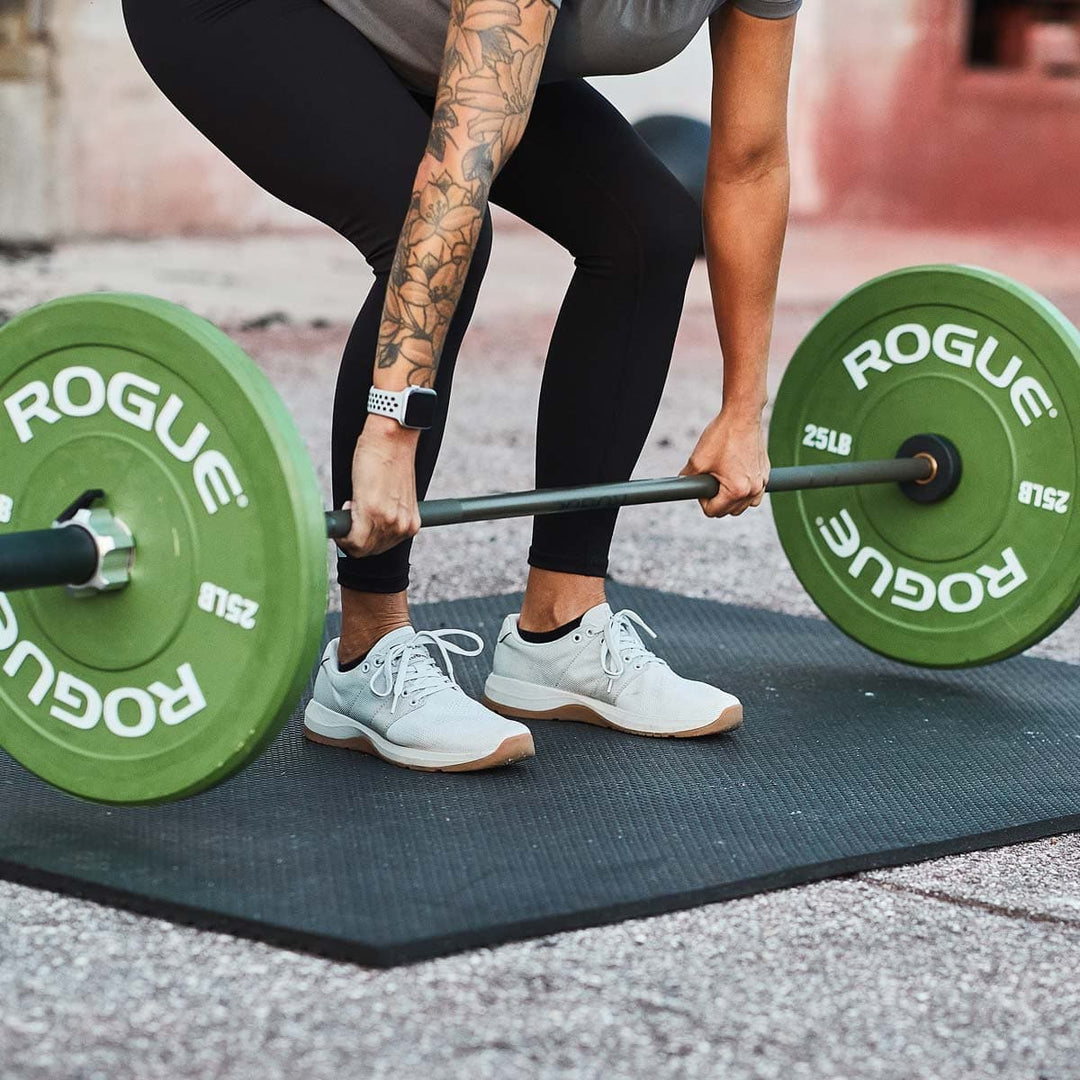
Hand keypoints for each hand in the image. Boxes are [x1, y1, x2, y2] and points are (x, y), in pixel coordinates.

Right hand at [337, 416, 421, 558]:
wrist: (391, 440)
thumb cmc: (390, 462)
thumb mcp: (394, 498)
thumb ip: (387, 517)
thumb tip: (368, 529)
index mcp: (410, 524)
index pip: (382, 548)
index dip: (365, 538)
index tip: (358, 526)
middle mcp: (402, 526)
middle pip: (369, 550)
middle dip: (354, 535)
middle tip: (353, 512)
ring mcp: (388, 521)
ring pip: (359, 546)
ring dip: (349, 529)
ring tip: (355, 502)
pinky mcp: (373, 511)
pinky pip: (352, 540)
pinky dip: (343, 529)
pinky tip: (350, 503)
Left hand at [680, 406, 769, 517]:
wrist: (743, 415)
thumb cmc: (722, 436)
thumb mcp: (697, 460)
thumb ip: (687, 478)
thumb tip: (683, 486)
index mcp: (737, 491)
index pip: (713, 511)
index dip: (702, 500)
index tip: (701, 484)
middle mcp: (753, 490)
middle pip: (729, 511)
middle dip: (717, 500)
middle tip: (710, 479)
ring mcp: (762, 482)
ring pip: (744, 505)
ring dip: (732, 498)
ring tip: (722, 478)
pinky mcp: (766, 473)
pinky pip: (754, 492)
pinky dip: (744, 489)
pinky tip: (735, 474)